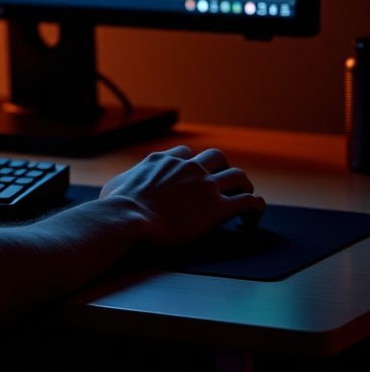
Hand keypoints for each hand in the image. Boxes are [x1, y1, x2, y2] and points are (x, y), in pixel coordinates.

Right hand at [99, 145, 265, 245]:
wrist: (129, 218)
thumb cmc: (117, 206)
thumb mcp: (115, 184)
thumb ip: (126, 179)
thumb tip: (121, 185)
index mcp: (164, 160)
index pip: (187, 153)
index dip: (193, 165)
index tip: (194, 177)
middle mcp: (188, 167)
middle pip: (217, 157)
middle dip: (222, 169)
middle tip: (223, 186)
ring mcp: (205, 186)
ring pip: (238, 176)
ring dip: (244, 187)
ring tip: (244, 201)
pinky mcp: (218, 208)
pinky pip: (249, 202)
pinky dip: (256, 208)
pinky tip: (253, 218)